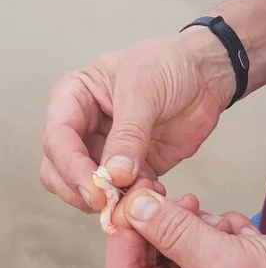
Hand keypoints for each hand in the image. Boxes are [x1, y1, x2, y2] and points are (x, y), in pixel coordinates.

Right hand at [40, 28, 233, 210]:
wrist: (206, 74)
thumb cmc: (168, 65)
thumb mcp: (143, 91)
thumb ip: (128, 135)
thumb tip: (113, 176)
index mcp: (73, 98)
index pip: (57, 138)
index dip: (71, 167)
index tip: (94, 189)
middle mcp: (82, 127)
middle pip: (59, 171)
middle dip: (80, 190)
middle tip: (107, 201)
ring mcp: (105, 151)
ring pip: (87, 189)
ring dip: (109, 200)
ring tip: (139, 192)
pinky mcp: (131, 170)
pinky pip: (122, 196)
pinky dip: (133, 202)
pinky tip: (155, 193)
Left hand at [105, 189, 265, 267]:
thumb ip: (177, 235)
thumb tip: (135, 208)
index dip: (125, 234)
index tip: (130, 197)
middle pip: (149, 261)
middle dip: (173, 230)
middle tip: (189, 205)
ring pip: (176, 249)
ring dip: (203, 231)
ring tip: (233, 235)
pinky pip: (201, 248)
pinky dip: (221, 236)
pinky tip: (246, 242)